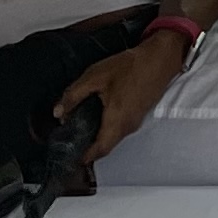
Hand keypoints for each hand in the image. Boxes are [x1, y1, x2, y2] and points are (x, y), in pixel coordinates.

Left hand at [56, 33, 191, 163]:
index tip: (69, 158)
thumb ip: (74, 95)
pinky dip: (106, 129)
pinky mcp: (138, 116)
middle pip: (105, 147)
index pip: (99, 150)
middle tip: (70, 141)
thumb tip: (58, 112)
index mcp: (117, 120)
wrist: (159, 59)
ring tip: (79, 128)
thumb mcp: (95, 77)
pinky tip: (97, 116)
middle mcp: (128, 127)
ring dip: (97, 138)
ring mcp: (135, 122)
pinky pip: (119, 130)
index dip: (84, 158)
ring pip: (112, 138)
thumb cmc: (130, 67)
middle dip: (88, 148)